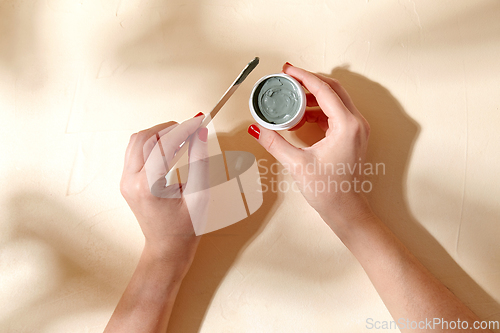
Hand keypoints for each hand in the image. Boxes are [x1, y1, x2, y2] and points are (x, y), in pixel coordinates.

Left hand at [120, 114, 207, 266]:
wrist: (167, 249)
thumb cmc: (185, 229)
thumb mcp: (199, 195)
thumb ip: (200, 161)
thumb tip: (201, 133)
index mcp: (148, 186)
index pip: (163, 144)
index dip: (184, 129)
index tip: (199, 121)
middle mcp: (130, 181)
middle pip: (144, 137)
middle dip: (169, 128)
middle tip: (191, 129)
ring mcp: (125, 181)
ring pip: (137, 141)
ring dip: (159, 133)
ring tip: (182, 137)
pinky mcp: (127, 181)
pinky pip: (135, 152)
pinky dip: (152, 143)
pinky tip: (170, 147)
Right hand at [248, 64, 372, 230]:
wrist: (347, 210)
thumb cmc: (328, 190)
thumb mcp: (297, 164)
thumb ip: (275, 143)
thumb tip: (257, 128)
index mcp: (347, 126)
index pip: (324, 89)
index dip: (303, 76)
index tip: (287, 70)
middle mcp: (357, 123)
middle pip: (333, 89)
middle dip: (309, 81)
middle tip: (288, 78)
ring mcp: (357, 129)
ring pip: (336, 100)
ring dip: (314, 95)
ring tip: (292, 98)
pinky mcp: (353, 136)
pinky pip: (337, 113)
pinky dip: (319, 109)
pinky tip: (302, 116)